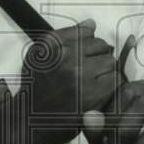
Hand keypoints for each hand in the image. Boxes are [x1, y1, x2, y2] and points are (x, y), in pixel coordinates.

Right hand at [21, 19, 118, 143]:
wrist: (28, 119)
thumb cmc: (35, 85)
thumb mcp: (40, 54)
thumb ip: (66, 36)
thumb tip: (91, 24)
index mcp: (54, 45)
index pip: (89, 34)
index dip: (90, 46)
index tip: (84, 57)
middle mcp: (68, 59)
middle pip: (103, 47)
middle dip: (100, 57)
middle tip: (90, 71)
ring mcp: (82, 79)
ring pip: (111, 64)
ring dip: (107, 72)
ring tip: (94, 82)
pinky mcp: (92, 98)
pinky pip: (114, 82)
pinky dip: (110, 87)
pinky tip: (99, 92)